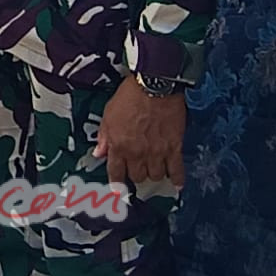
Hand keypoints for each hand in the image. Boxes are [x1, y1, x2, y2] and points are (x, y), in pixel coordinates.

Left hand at [93, 75, 186, 189]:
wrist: (154, 85)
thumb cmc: (129, 96)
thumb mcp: (108, 114)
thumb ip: (104, 136)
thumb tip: (98, 153)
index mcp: (118, 145)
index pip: (115, 172)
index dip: (116, 183)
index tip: (118, 189)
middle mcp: (137, 153)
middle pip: (137, 176)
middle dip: (136, 175)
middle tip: (139, 169)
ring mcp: (156, 152)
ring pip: (155, 176)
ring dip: (154, 175)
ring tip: (155, 169)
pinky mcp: (174, 147)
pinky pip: (176, 170)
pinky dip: (177, 179)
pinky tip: (176, 184)